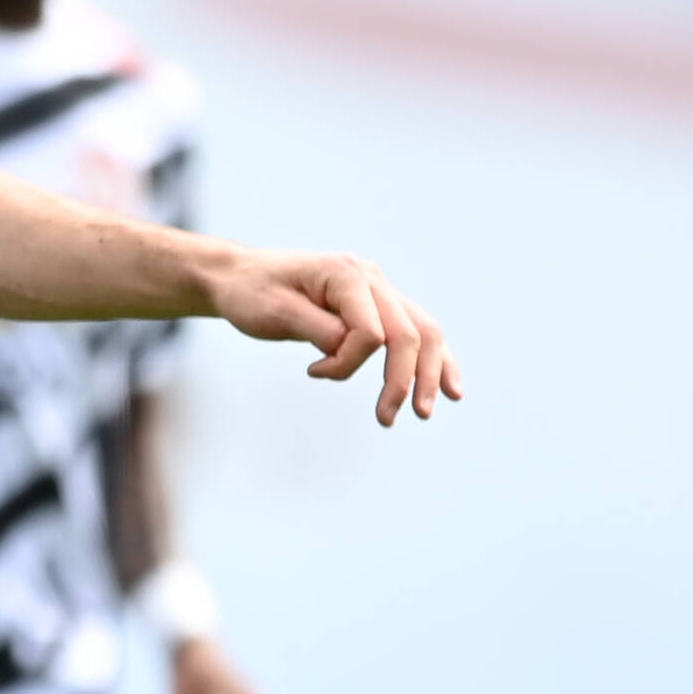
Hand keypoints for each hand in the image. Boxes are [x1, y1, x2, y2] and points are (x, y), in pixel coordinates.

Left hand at [197, 246, 460, 424]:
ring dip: (429, 374)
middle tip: (386, 419)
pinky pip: (417, 331)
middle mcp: (371, 277)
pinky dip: (434, 360)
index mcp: (346, 274)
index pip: (370, 330)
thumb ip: (318, 329)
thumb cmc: (251, 294)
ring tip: (424, 411)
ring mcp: (380, 288)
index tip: (313, 371)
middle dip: (404, 380)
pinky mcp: (379, 304)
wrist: (241, 276)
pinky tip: (451, 388)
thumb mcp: (274, 313)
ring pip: (424, 332)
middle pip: (409, 332)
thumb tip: (350, 349)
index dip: (346, 361)